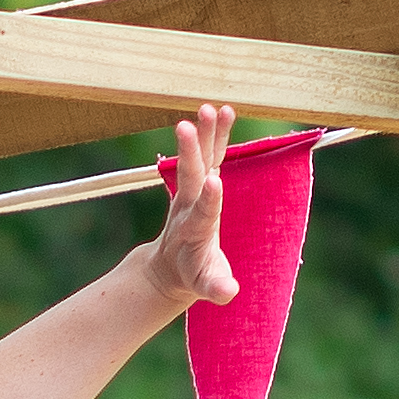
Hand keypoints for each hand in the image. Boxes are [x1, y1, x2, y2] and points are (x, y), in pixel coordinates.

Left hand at [141, 104, 233, 319]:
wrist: (170, 267)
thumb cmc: (194, 276)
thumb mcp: (205, 287)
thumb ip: (216, 287)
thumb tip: (228, 291)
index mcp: (195, 230)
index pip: (203, 212)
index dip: (209, 199)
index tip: (214, 181)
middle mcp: (190, 205)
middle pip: (191, 175)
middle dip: (192, 152)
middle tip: (188, 125)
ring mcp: (193, 192)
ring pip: (200, 158)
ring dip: (205, 133)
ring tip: (211, 107)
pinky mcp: (200, 182)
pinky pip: (210, 154)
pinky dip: (217, 133)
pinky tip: (224, 110)